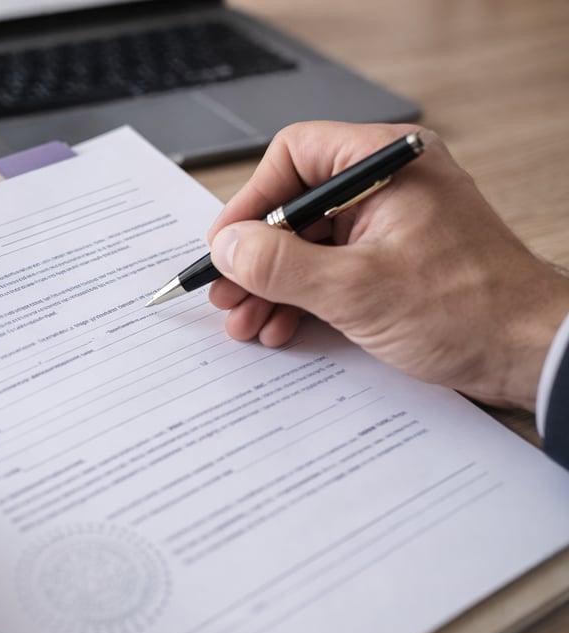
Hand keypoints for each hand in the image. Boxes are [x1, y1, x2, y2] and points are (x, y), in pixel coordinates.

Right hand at [207, 121, 568, 409]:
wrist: (528, 354)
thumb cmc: (469, 309)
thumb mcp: (357, 288)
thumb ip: (282, 265)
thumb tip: (228, 248)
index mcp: (386, 165)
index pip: (295, 156)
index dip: (253, 200)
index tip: (226, 245)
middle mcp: (385, 186)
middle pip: (295, 205)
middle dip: (256, 256)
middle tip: (226, 291)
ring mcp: (387, 225)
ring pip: (307, 243)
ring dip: (271, 284)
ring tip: (245, 321)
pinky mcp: (389, 262)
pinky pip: (327, 268)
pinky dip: (299, 297)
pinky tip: (278, 326)